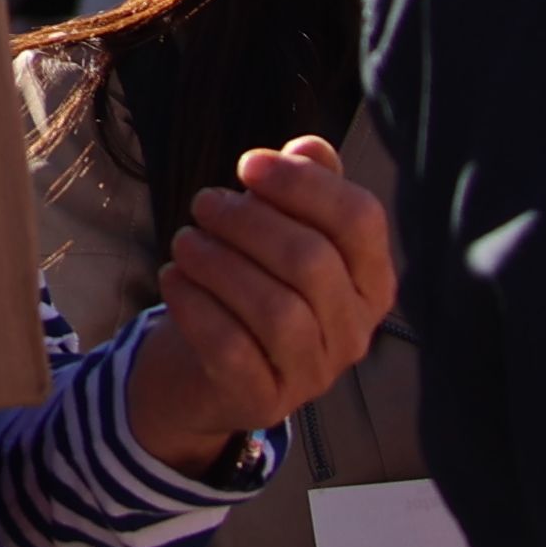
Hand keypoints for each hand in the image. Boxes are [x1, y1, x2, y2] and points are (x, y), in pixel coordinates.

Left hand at [123, 136, 396, 476]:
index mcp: (371, 279)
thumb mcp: (278, 233)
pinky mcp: (264, 399)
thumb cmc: (251, 286)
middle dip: (249, 222)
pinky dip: (196, 305)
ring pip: (276, 309)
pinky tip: (174, 279)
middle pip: (312, 261)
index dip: (303, 184)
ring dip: (219, 263)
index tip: (248, 164)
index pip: (360, 220)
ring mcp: (315, 373)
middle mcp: (355, 329)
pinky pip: (232, 348)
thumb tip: (309, 147)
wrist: (208, 373)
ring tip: (184, 241)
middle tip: (204, 204)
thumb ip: (301, 189)